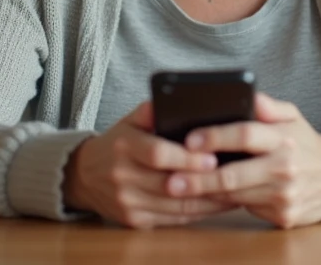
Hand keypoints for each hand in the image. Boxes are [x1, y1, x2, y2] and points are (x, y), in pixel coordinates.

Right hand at [63, 101, 235, 228]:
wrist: (84, 176)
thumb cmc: (118, 143)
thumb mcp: (129, 120)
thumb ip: (151, 110)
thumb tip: (177, 99)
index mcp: (124, 146)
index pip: (157, 154)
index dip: (186, 158)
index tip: (213, 158)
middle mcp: (123, 176)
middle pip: (170, 183)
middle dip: (205, 182)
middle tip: (235, 176)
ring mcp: (127, 202)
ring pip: (176, 206)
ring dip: (208, 201)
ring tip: (235, 191)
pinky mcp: (134, 221)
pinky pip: (173, 220)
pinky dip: (198, 213)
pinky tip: (217, 204)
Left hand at [163, 93, 320, 228]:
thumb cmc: (304, 143)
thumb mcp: (292, 116)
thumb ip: (267, 105)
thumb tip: (246, 93)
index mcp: (284, 138)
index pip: (245, 134)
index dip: (215, 136)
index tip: (188, 139)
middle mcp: (285, 168)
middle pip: (233, 174)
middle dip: (198, 177)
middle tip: (170, 179)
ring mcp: (285, 196)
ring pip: (235, 195)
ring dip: (204, 194)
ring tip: (177, 189)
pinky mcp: (284, 217)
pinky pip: (246, 209)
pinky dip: (224, 204)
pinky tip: (203, 199)